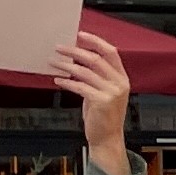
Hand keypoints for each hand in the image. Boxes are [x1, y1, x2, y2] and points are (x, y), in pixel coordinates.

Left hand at [52, 29, 133, 174]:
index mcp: (122, 78)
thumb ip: (95, 77)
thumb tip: (75, 61)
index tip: (79, 35)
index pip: (110, 52)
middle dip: (75, 51)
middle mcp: (119, 83)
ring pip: (85, 71)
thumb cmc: (103, 116)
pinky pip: (79, 86)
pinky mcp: (101, 102)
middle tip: (59, 48)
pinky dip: (66, 82)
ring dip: (66, 65)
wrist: (107, 139)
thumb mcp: (103, 93)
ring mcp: (112, 93)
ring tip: (53, 62)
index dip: (95, 41)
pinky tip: (58, 80)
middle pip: (95, 59)